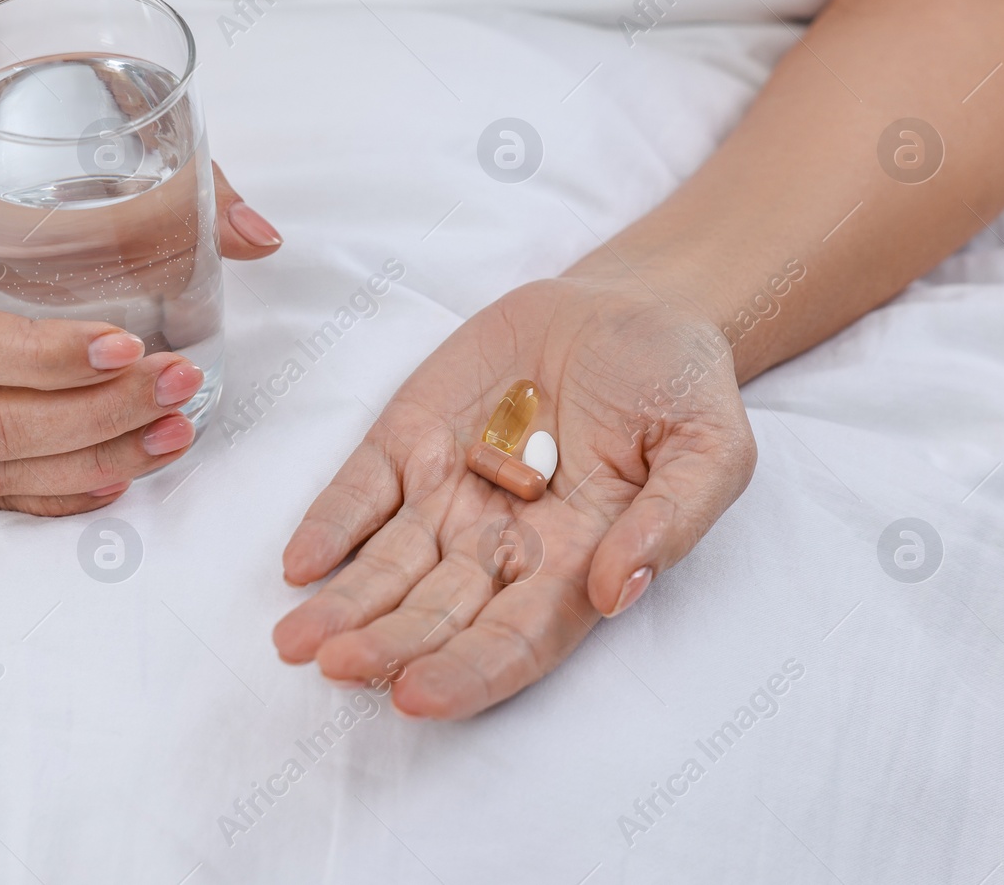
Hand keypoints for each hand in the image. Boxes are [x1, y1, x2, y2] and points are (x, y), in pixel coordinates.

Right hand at [0, 163, 279, 515]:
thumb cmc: (18, 211)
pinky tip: (128, 475)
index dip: (42, 355)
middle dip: (91, 416)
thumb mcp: (72, 183)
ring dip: (93, 458)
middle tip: (177, 387)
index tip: (129, 346)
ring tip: (175, 433)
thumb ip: (171, 196)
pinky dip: (65, 492)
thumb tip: (261, 236)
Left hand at [272, 273, 756, 718]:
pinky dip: (328, 526)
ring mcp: (448, 493)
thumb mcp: (710, 446)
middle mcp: (502, 545)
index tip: (417, 696)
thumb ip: (670, 519)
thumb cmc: (676, 385)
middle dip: (386, 644)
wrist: (628, 307)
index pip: (515, 640)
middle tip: (336, 664)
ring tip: (294, 641)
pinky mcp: (409, 441)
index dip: (466, 672)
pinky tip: (299, 563)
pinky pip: (360, 491)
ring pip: (386, 566)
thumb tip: (613, 589)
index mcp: (576, 563)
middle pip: (436, 613)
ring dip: (341, 605)